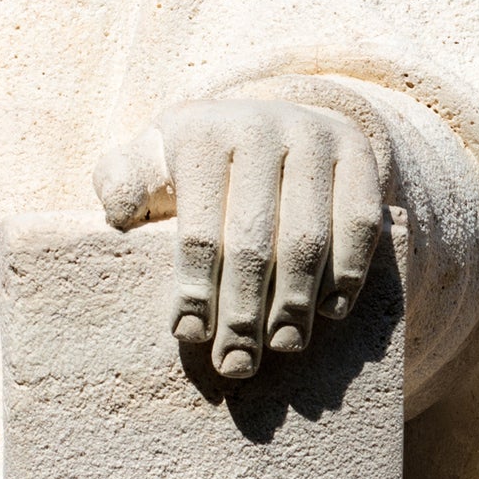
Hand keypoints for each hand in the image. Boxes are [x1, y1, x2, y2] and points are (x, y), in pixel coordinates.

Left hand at [92, 97, 383, 382]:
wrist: (272, 115)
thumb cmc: (198, 157)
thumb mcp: (151, 157)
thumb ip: (122, 181)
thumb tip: (118, 215)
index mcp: (202, 132)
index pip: (198, 229)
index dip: (194, 290)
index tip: (191, 336)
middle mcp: (262, 126)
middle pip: (253, 242)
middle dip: (243, 313)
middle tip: (237, 363)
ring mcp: (316, 136)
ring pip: (307, 238)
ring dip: (295, 305)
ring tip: (282, 346)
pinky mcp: (359, 152)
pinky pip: (359, 224)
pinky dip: (347, 274)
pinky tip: (328, 312)